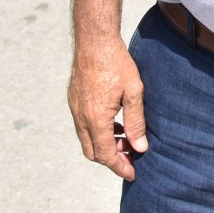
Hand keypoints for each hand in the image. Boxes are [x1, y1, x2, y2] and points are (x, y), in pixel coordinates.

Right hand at [68, 37, 147, 180]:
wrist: (94, 39)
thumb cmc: (116, 62)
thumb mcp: (133, 91)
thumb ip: (136, 121)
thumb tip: (139, 147)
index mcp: (96, 118)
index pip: (105, 155)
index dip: (119, 167)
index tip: (133, 172)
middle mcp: (81, 116)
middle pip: (93, 152)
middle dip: (111, 160)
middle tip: (130, 158)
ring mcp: (75, 108)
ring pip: (87, 140)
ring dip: (105, 145)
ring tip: (126, 140)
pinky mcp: (74, 100)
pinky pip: (83, 126)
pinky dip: (98, 132)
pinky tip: (114, 124)